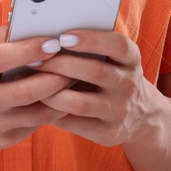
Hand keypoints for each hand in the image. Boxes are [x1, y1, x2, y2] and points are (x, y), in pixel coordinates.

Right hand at [0, 25, 73, 150]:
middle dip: (55, 77)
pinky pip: (34, 126)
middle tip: (74, 63)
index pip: (2, 60)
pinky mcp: (0, 141)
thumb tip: (30, 25)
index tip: (54, 42)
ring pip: (36, 114)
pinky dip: (50, 112)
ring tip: (74, 81)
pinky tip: (61, 99)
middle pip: (25, 92)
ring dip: (60, 97)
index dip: (30, 50)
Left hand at [33, 29, 168, 147]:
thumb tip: (44, 38)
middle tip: (33, 59)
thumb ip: (89, 47)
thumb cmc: (111, 76)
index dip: (91, 39)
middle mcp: (129, 84)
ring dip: (50, 92)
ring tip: (30, 83)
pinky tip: (37, 103)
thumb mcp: (113, 58)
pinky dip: (52, 112)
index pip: (118, 45)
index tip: (63, 36)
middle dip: (59, 64)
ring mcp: (119, 111)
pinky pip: (74, 122)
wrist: (140, 115)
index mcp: (131, 59)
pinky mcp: (108, 133)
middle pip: (94, 71)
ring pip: (79, 102)